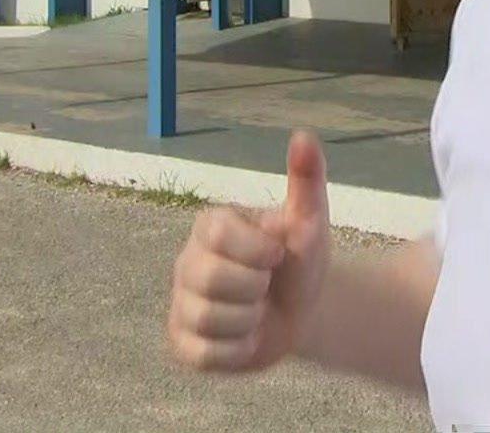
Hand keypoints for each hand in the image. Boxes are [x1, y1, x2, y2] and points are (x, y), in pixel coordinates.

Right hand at [166, 130, 331, 371]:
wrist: (302, 312)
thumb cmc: (299, 260)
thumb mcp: (310, 221)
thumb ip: (306, 178)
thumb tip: (303, 135)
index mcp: (211, 225)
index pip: (220, 237)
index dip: (258, 252)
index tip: (277, 254)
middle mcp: (186, 261)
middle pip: (213, 280)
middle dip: (256, 288)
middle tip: (266, 286)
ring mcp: (180, 303)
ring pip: (210, 319)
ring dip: (250, 321)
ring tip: (257, 311)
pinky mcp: (182, 342)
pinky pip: (205, 354)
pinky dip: (238, 350)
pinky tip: (246, 337)